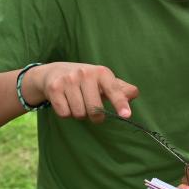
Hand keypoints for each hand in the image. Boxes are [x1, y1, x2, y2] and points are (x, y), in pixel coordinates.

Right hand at [22, 62, 138, 120]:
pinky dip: (66, 113)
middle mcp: (85, 73)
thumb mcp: (104, 81)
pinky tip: (66, 102)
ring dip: (79, 114)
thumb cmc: (87, 80)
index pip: (114, 90)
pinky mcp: (54, 88)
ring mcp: (69, 80)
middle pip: (94, 110)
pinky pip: (65, 113)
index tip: (126, 115)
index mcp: (102, 72)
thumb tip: (133, 93)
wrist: (55, 72)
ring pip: (79, 113)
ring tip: (77, 102)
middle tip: (92, 109)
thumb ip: (120, 89)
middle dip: (95, 116)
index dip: (120, 103)